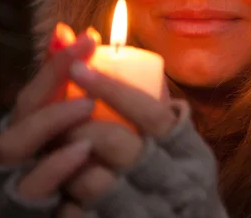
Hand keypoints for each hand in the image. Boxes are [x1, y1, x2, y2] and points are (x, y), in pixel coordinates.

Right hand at [0, 25, 98, 217]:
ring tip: (87, 106)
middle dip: (52, 78)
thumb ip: (96, 91)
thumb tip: (88, 40)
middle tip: (86, 64)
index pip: (41, 84)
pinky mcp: (22, 204)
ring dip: (49, 120)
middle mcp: (20, 143)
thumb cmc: (92, 170)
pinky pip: (31, 184)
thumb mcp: (98, 127)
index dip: (60, 59)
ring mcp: (16, 173)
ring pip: (12, 143)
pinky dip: (53, 166)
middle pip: (24, 105)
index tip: (89, 37)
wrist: (78, 217)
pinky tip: (82, 152)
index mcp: (38, 122)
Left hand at [62, 62, 227, 217]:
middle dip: (80, 126)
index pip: (151, 113)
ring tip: (58, 152)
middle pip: (119, 145)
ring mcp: (153, 214)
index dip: (112, 88)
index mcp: (192, 152)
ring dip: (68, 164)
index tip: (78, 68)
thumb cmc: (179, 177)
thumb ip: (153, 104)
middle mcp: (178, 184)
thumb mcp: (179, 142)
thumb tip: (110, 50)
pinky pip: (84, 215)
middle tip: (60, 117)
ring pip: (96, 182)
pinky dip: (67, 200)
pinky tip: (64, 189)